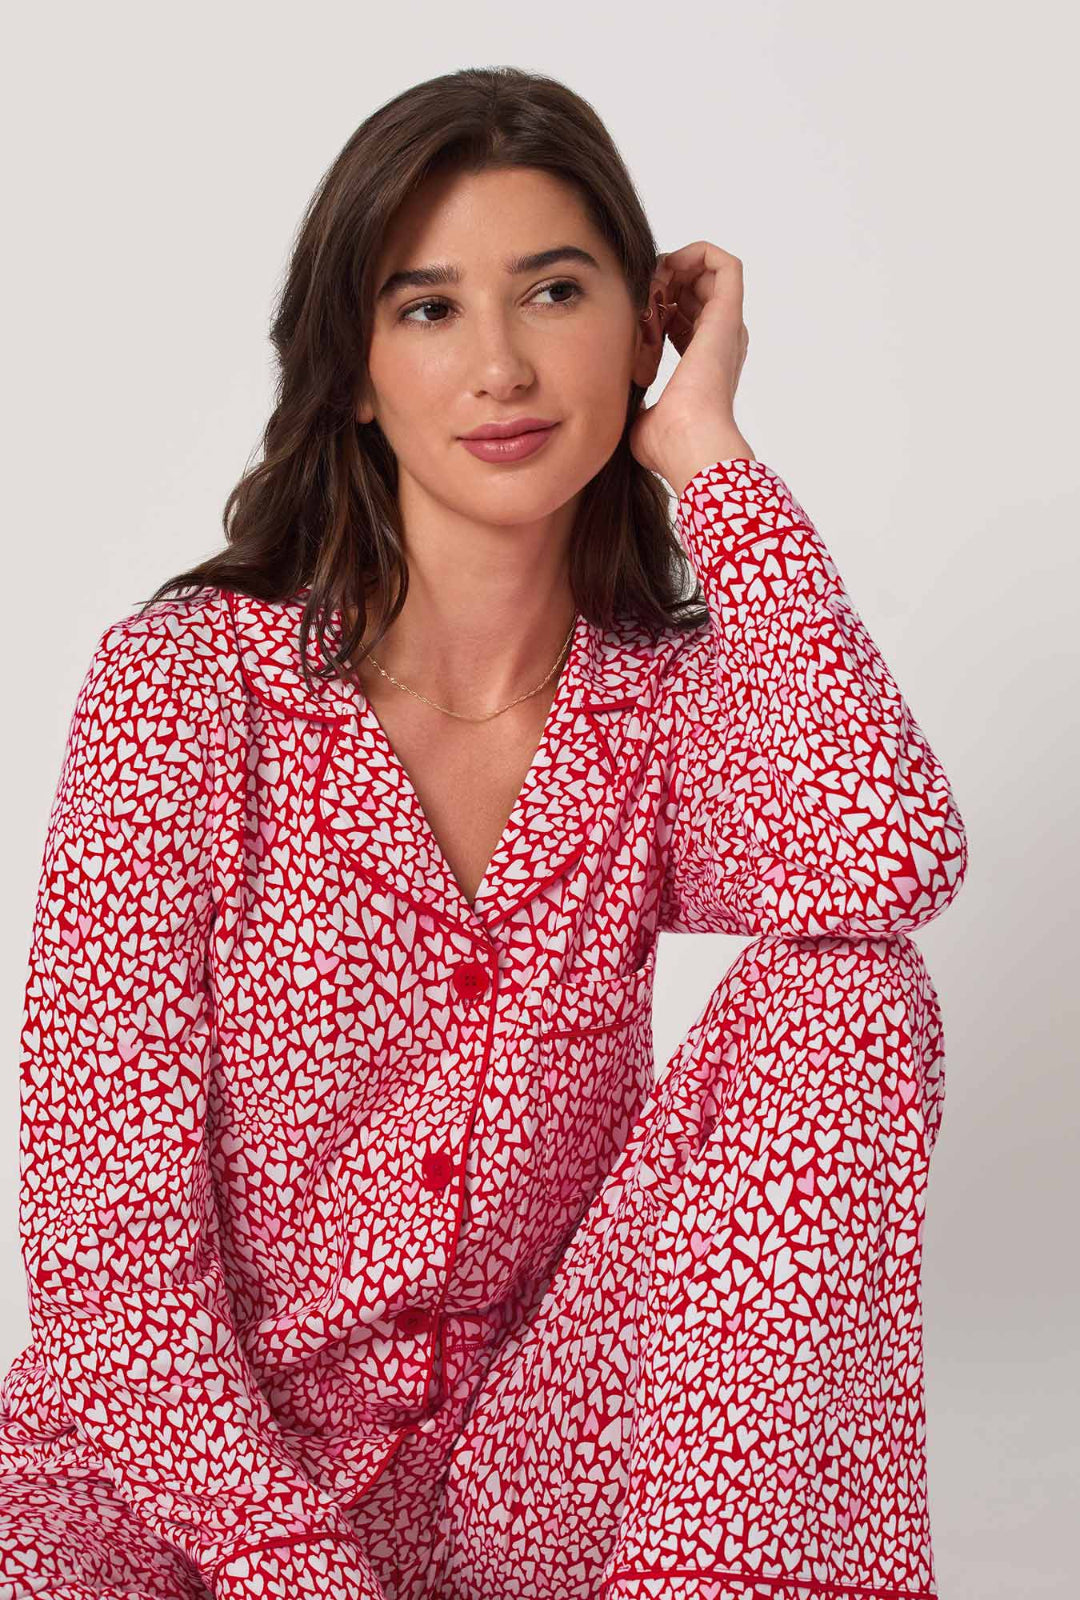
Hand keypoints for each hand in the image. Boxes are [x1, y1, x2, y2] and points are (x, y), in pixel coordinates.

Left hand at [629, 240, 754, 495]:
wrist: (689, 444)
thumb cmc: (668, 444)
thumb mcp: (638, 418)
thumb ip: (630, 404)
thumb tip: (611, 406)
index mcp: (704, 364)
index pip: (683, 320)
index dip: (656, 309)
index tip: (636, 321)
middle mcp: (720, 342)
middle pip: (695, 292)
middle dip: (662, 284)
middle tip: (640, 298)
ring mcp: (726, 327)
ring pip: (707, 274)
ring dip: (674, 267)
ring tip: (651, 284)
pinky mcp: (728, 314)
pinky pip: (725, 264)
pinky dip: (695, 254)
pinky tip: (667, 269)